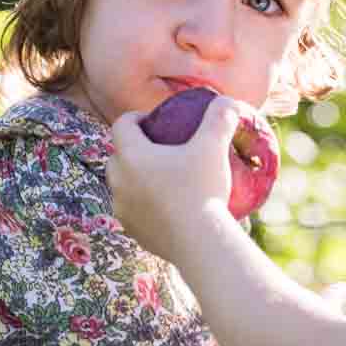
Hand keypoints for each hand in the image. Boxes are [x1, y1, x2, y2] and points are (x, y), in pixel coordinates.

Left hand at [107, 97, 242, 262]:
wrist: (201, 244)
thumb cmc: (203, 190)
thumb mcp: (214, 148)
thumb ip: (219, 119)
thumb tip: (227, 102)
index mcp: (131, 155)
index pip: (122, 124)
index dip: (136, 117)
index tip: (153, 120)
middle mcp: (119, 181)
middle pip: (118, 156)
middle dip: (133, 149)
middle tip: (160, 150)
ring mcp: (123, 209)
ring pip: (122, 185)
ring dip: (136, 179)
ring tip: (163, 179)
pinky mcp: (132, 231)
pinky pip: (133, 210)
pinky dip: (144, 205)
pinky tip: (165, 206)